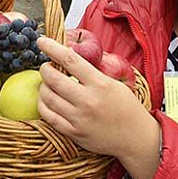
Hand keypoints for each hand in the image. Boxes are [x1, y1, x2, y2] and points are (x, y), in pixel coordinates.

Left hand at [37, 37, 157, 159]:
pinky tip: (46, 100)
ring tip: (47, 84)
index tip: (42, 41)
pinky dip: (43, 105)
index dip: (52, 48)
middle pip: (54, 79)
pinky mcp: (74, 133)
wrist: (136, 137)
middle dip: (45, 69)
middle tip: (46, 67)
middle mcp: (88, 101)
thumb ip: (91, 72)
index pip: (70, 60)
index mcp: (100, 84)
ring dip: (43, 87)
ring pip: (48, 98)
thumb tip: (67, 56)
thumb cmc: (126, 106)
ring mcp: (79, 119)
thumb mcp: (113, 83)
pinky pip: (49, 117)